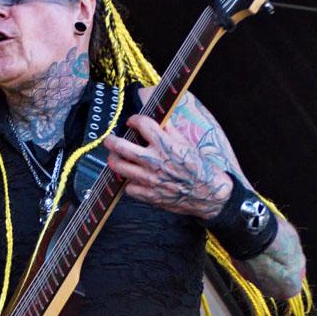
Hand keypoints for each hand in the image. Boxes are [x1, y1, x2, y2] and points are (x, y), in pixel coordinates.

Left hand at [103, 113, 233, 218]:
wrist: (207, 193)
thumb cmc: (199, 168)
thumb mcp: (186, 144)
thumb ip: (169, 132)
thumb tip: (160, 120)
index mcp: (164, 144)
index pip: (142, 124)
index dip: (134, 120)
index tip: (131, 121)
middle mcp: (154, 161)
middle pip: (121, 147)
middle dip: (111, 141)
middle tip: (109, 139)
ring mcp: (149, 179)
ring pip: (120, 167)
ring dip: (114, 160)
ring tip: (114, 158)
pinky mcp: (149, 195)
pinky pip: (129, 187)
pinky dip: (128, 183)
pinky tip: (132, 179)